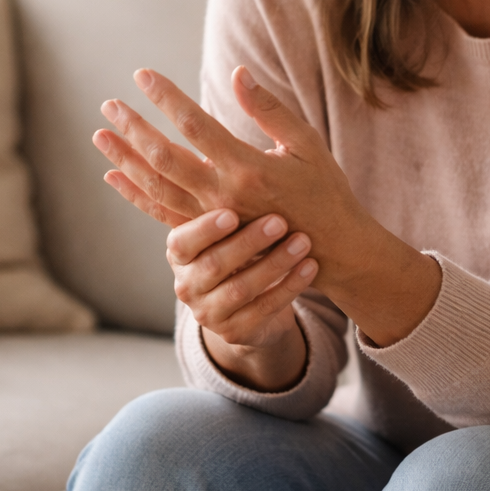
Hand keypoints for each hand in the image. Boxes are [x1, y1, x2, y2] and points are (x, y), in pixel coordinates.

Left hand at [93, 65, 366, 258]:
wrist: (331, 251)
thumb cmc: (324, 190)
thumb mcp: (306, 144)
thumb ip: (269, 110)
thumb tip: (238, 73)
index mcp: (248, 167)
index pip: (194, 125)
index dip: (166, 97)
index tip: (142, 75)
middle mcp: (224, 195)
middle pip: (165, 157)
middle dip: (134, 127)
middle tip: (109, 104)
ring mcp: (213, 218)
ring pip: (157, 186)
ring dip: (126, 159)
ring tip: (101, 135)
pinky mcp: (210, 235)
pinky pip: (163, 213)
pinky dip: (136, 194)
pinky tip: (114, 176)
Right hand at [164, 207, 316, 390]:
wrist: (250, 304)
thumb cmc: (239, 248)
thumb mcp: (225, 228)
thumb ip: (219, 197)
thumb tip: (213, 158)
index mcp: (178, 254)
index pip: (182, 242)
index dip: (205, 229)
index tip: (233, 213)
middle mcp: (186, 286)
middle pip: (214, 265)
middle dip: (249, 242)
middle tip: (279, 221)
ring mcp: (208, 314)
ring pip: (242, 289)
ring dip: (275, 263)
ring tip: (303, 241)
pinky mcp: (235, 333)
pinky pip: (265, 309)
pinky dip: (290, 286)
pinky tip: (310, 266)